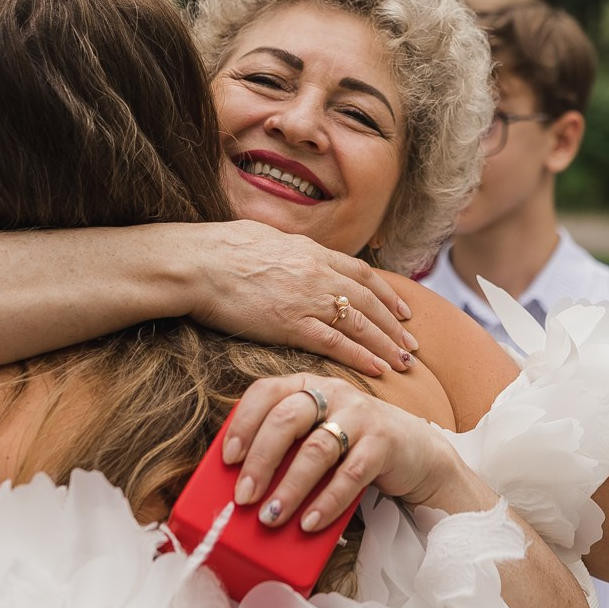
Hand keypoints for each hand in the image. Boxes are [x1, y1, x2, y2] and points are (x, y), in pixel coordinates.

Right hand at [188, 221, 416, 377]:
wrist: (195, 263)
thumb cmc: (217, 249)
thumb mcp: (262, 237)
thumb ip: (286, 250)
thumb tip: (289, 252)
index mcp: (310, 251)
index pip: (360, 273)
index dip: (385, 293)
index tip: (402, 310)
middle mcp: (317, 272)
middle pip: (368, 300)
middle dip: (394, 324)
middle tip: (413, 344)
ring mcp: (306, 298)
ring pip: (360, 323)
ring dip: (387, 344)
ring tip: (405, 363)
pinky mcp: (290, 323)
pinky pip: (336, 343)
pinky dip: (361, 356)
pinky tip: (378, 370)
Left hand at [222, 373, 462, 530]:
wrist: (417, 454)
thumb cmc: (352, 448)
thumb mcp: (316, 437)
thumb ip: (286, 449)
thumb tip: (240, 485)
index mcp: (307, 386)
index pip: (266, 392)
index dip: (243, 423)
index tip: (228, 459)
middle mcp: (333, 393)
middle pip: (287, 418)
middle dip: (261, 460)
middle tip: (243, 497)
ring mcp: (361, 415)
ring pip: (317, 448)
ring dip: (290, 487)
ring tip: (270, 517)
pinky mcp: (384, 442)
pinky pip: (351, 474)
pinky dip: (327, 501)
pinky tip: (309, 522)